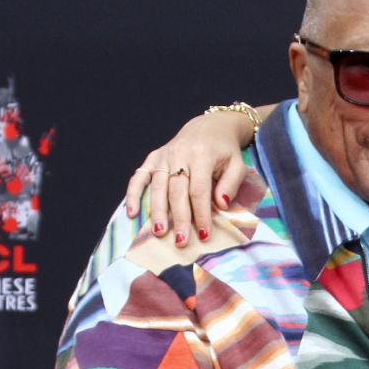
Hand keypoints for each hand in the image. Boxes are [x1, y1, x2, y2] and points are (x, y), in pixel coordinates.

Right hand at [124, 107, 258, 245]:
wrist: (209, 127)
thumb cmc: (224, 151)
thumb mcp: (237, 164)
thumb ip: (231, 184)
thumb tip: (221, 205)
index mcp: (202, 156)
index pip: (199, 190)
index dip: (200, 214)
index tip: (203, 234)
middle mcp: (180, 154)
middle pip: (176, 192)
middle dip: (178, 218)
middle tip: (181, 241)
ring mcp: (164, 156)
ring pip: (157, 187)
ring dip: (157, 212)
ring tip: (160, 233)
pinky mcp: (153, 157)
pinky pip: (139, 177)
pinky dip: (133, 194)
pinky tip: (131, 212)